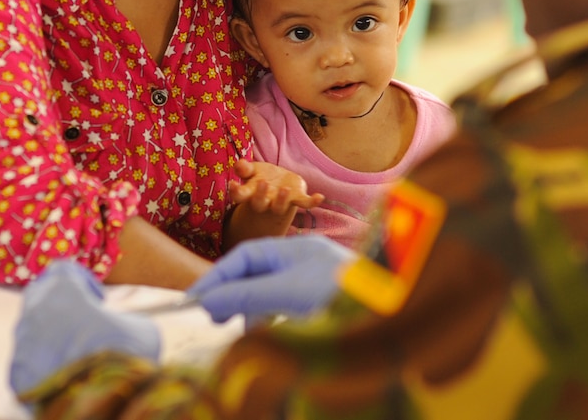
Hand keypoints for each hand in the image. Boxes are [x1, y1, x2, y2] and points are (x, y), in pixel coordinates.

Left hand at [9, 259, 160, 396]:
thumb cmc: (120, 355)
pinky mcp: (16, 372)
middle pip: (39, 293)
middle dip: (60, 303)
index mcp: (61, 290)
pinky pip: (27, 359)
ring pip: (31, 327)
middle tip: (83, 319)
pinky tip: (63, 372)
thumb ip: (128, 321)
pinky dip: (43, 362)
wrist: (93, 400)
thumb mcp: (141, 330)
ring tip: (75, 349)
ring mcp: (22, 342)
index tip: (99, 300)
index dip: (82, 280)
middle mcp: (35, 310)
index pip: (63, 269)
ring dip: (51, 333)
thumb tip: (129, 329)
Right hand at [187, 235, 355, 322]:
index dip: (217, 277)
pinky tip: (277, 337)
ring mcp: (316, 288)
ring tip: (252, 332)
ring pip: (271, 299)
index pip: (245, 257)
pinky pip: (288, 315)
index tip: (193, 301)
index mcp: (296, 249)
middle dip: (234, 297)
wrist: (394, 311)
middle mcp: (306, 265)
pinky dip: (275, 326)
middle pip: (256, 277)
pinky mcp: (325, 312)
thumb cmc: (343, 294)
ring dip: (255, 315)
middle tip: (215, 320)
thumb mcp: (286, 293)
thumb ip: (245, 296)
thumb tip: (205, 302)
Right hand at [228, 159, 324, 213]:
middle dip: (260, 195)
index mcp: (250, 193)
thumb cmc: (261, 177)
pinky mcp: (296, 199)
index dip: (235, 192)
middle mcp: (264, 201)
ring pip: (280, 207)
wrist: (280, 185)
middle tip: (262, 183)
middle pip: (259, 203)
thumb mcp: (252, 170)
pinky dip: (312, 201)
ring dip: (282, 200)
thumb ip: (245, 168)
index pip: (239, 196)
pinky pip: (304, 203)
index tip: (233, 184)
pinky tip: (320, 197)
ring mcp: (281, 202)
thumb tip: (239, 164)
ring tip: (284, 190)